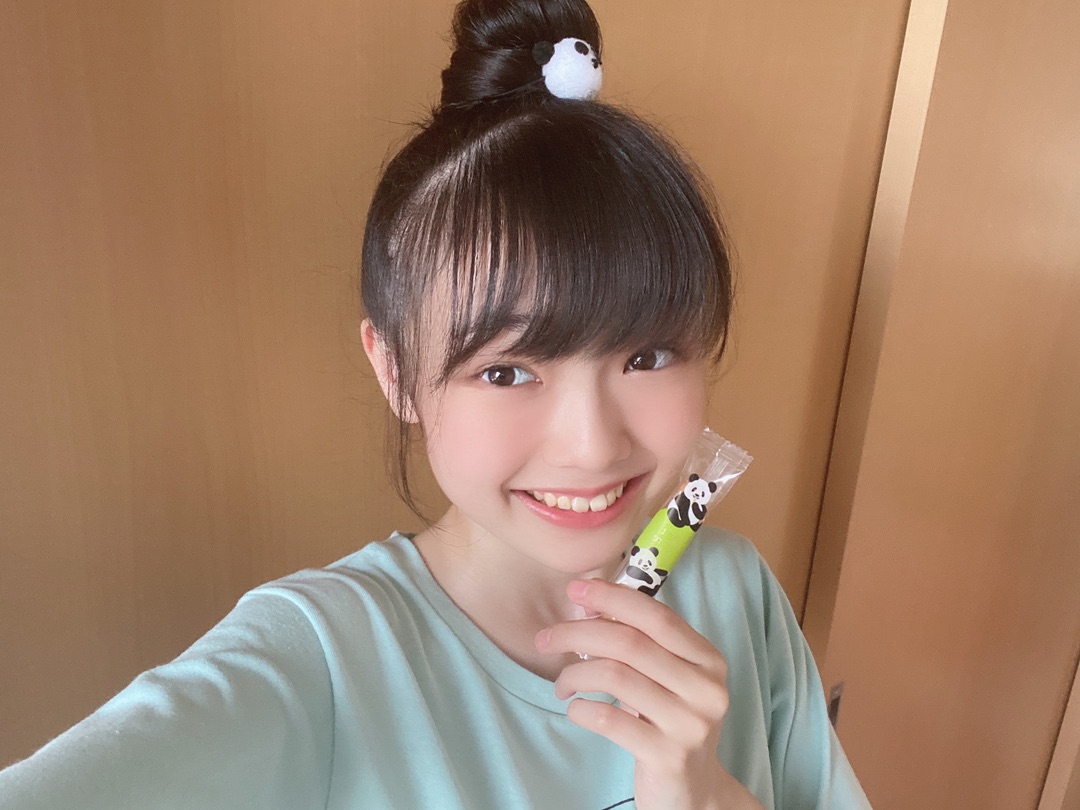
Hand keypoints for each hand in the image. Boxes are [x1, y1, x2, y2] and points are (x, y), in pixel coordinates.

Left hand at [535, 579, 763, 809]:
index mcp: (708, 660)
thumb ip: (639, 642)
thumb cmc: (669, 722)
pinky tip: (575, 709)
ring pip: (614, 676)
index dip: (613, 598)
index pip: (657, 616)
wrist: (694, 791)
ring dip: (574, 674)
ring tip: (561, 684)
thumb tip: (588, 604)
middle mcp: (706, 689)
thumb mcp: (666, 678)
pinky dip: (581, 709)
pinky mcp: (668, 756)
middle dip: (578, 633)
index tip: (576, 589)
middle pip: (629, 643)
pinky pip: (608, 720)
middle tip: (546, 638)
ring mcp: (689, 724)